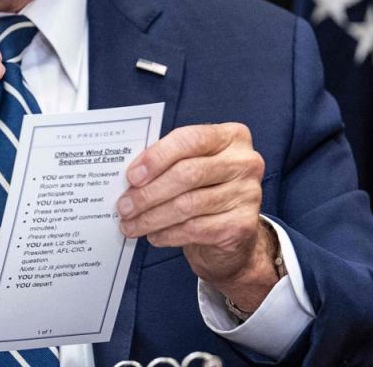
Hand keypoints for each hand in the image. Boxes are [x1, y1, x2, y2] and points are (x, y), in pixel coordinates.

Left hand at [116, 123, 278, 310]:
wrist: (233, 232)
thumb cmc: (204, 190)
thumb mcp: (190, 166)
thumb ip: (168, 162)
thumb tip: (130, 176)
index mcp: (231, 137)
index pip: (190, 140)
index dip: (157, 157)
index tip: (131, 176)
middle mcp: (245, 162)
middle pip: (187, 174)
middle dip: (148, 192)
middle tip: (124, 206)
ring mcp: (248, 194)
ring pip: (188, 205)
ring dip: (152, 217)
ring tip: (130, 224)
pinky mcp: (243, 225)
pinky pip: (195, 229)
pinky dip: (168, 233)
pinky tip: (153, 235)